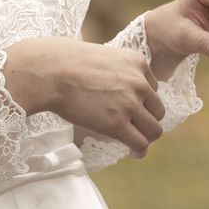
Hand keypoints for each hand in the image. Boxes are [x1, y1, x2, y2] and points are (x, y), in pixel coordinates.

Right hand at [4, 37, 163, 157]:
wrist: (50, 71)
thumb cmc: (66, 62)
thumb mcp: (103, 56)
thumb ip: (116, 70)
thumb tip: (114, 87)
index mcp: (137, 62)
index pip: (153, 88)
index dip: (142, 101)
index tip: (129, 108)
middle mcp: (139, 82)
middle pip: (157, 110)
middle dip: (147, 120)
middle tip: (133, 127)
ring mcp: (130, 103)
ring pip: (154, 130)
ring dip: (146, 137)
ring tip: (134, 142)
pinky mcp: (117, 124)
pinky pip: (141, 143)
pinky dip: (140, 150)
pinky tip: (133, 152)